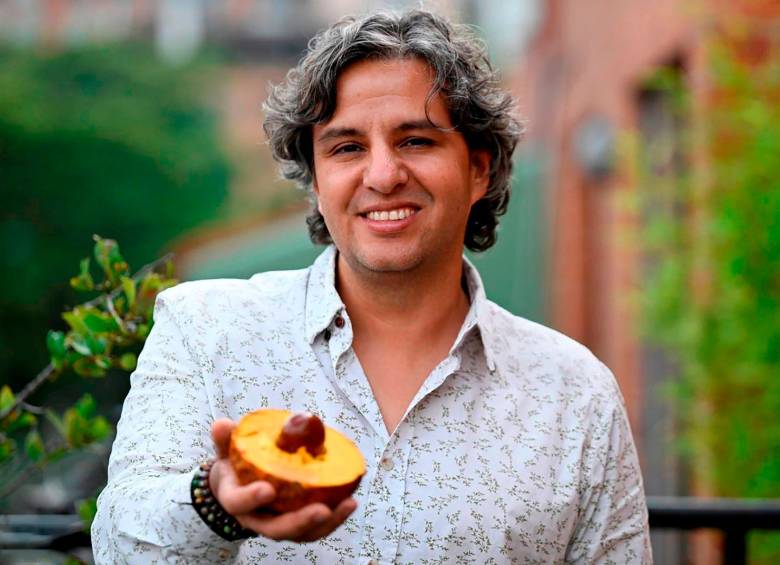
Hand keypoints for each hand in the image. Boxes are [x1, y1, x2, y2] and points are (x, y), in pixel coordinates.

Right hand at [209, 418, 356, 541]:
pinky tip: (351, 501)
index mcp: (235, 500)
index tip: (268, 489)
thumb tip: (221, 424)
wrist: (238, 484)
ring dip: (327, 522)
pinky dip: (334, 517)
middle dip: (301, 521)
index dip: (251, 499)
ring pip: (302, 533)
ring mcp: (278, 524)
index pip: (239, 504)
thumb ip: (225, 438)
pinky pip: (316, 526)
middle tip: (322, 509)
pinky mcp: (297, 524)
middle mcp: (257, 519)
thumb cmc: (235, 464)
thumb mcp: (227, 449)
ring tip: (348, 504)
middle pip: (277, 529)